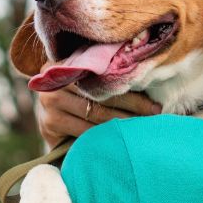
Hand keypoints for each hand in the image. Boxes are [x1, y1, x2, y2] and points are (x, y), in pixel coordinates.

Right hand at [35, 86, 161, 146]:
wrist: (47, 116)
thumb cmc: (74, 94)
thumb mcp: (83, 78)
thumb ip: (102, 74)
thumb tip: (145, 74)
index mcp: (65, 63)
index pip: (103, 76)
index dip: (129, 88)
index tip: (153, 100)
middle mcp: (56, 82)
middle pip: (102, 97)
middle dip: (133, 107)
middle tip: (155, 113)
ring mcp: (50, 105)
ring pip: (96, 116)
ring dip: (122, 124)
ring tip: (143, 127)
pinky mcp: (50, 125)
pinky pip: (85, 133)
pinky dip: (105, 137)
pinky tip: (121, 139)